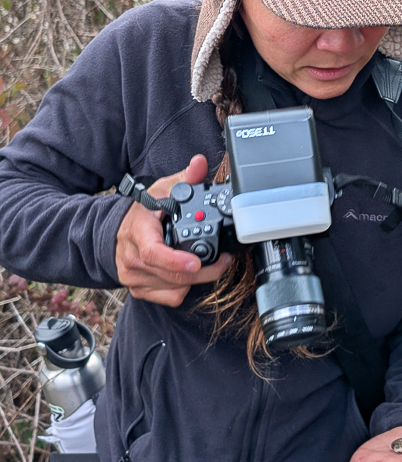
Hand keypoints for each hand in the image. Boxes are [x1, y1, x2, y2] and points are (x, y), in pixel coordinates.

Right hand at [115, 155, 231, 305]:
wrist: (116, 233)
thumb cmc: (142, 212)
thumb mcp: (161, 189)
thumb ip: (184, 178)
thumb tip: (200, 164)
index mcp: (138, 233)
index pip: (153, 252)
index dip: (176, 260)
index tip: (196, 262)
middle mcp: (133, 259)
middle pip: (172, 274)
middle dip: (204, 270)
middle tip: (224, 259)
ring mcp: (135, 277)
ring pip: (174, 287)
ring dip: (196, 278)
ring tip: (208, 262)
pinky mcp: (140, 290)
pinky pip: (170, 297)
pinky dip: (184, 288)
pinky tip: (188, 273)